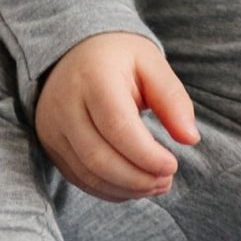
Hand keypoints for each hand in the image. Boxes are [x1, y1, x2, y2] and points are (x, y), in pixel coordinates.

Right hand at [34, 31, 201, 202]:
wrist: (74, 52)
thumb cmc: (119, 58)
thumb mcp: (151, 64)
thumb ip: (173, 99)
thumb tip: (191, 138)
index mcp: (93, 77)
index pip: (117, 126)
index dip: (146, 154)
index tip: (172, 165)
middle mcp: (65, 104)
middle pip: (98, 157)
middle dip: (137, 178)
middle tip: (166, 181)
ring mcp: (52, 126)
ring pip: (87, 172)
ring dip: (125, 188)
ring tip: (155, 185)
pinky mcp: (50, 144)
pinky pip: (78, 177)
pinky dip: (108, 189)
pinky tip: (132, 185)